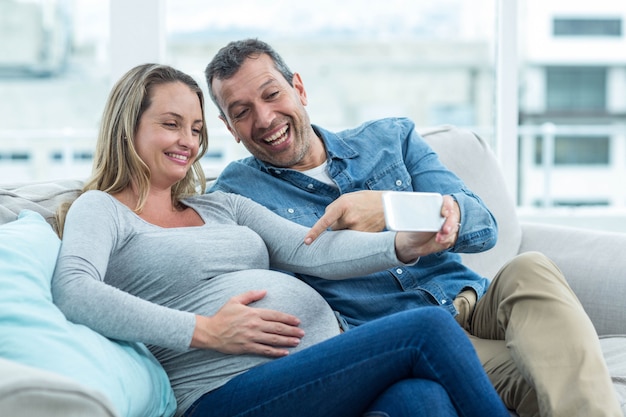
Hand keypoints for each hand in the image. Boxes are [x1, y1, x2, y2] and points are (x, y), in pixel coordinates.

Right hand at [190, 290, 304, 356]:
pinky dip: (276, 352)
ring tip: (297, 342)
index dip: (288, 318)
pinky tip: (285, 353)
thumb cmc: (223, 315)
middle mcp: (255, 325)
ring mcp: (252, 337)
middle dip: (292, 330)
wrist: (210, 332)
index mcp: (253, 313)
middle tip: (302, 333)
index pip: (275, 315)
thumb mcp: (235, 300)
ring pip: (274, 339)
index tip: (297, 321)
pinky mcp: (247, 347)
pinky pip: (265, 351)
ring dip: (287, 341)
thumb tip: (264, 290)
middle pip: (278, 328)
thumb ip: (251, 295)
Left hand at [304, 191, 384, 243]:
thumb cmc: (365, 200)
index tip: (306, 242)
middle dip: (337, 224)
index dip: (315, 232)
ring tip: (358, 219)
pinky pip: (351, 238)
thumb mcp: (347, 198)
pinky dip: (354, 234)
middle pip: (333, 227)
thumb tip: (326, 224)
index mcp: (343, 205)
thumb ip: (334, 208)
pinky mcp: (363, 236)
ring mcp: (357, 228)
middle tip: (351, 216)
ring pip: (342, 234)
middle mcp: (349, 218)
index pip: (325, 221)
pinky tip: (363, 225)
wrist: (387, 205)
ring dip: (346, 229)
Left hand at [393, 195, 461, 261]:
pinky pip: (452, 237)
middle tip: (445, 229)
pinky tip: (439, 240)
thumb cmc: (413, 226)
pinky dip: (446, 240)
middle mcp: (445, 214)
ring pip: (454, 227)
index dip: (448, 205)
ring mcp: (448, 225)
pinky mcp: (449, 236)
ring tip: (439, 238)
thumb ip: (421, 214)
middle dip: (450, 223)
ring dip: (448, 233)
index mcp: (437, 205)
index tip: (445, 212)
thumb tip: (419, 212)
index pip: (447, 201)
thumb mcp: (415, 218)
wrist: (412, 243)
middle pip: (453, 215)